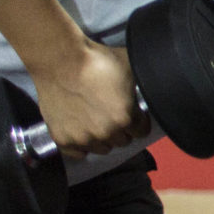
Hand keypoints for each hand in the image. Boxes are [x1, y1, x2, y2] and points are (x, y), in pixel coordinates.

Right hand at [29, 39, 144, 157]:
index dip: (138, 121)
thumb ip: (144, 84)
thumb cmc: (96, 61)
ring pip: (101, 148)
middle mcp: (104, 133)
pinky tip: (81, 131)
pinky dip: (80, 144)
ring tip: (95, 120)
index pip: (141, 132)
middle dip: (120, 129)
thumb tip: (153, 84)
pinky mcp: (62, 139)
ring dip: (101, 138)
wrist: (60, 60)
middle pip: (121, 141)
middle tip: (111, 113)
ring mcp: (82, 138)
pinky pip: (77, 153)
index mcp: (125, 118)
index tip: (132, 114)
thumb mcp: (130, 67)